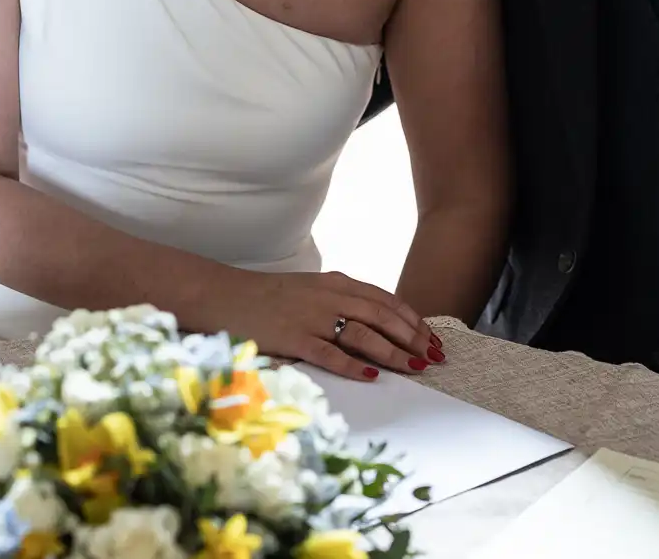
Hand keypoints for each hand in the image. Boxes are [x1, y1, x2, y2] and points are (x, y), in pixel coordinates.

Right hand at [211, 269, 443, 381]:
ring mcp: (312, 318)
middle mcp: (329, 297)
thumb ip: (342, 301)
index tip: (432, 338)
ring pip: (364, 335)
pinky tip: (372, 376)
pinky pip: (330, 353)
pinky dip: (354, 365)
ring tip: (414, 368)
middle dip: (413, 338)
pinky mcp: (294, 338)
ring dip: (393, 353)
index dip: (412, 320)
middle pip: (383, 317)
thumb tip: (376, 323)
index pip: (386, 301)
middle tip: (433, 357)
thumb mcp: (312, 290)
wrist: (225, 295)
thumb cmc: (269, 297)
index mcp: (336, 283)